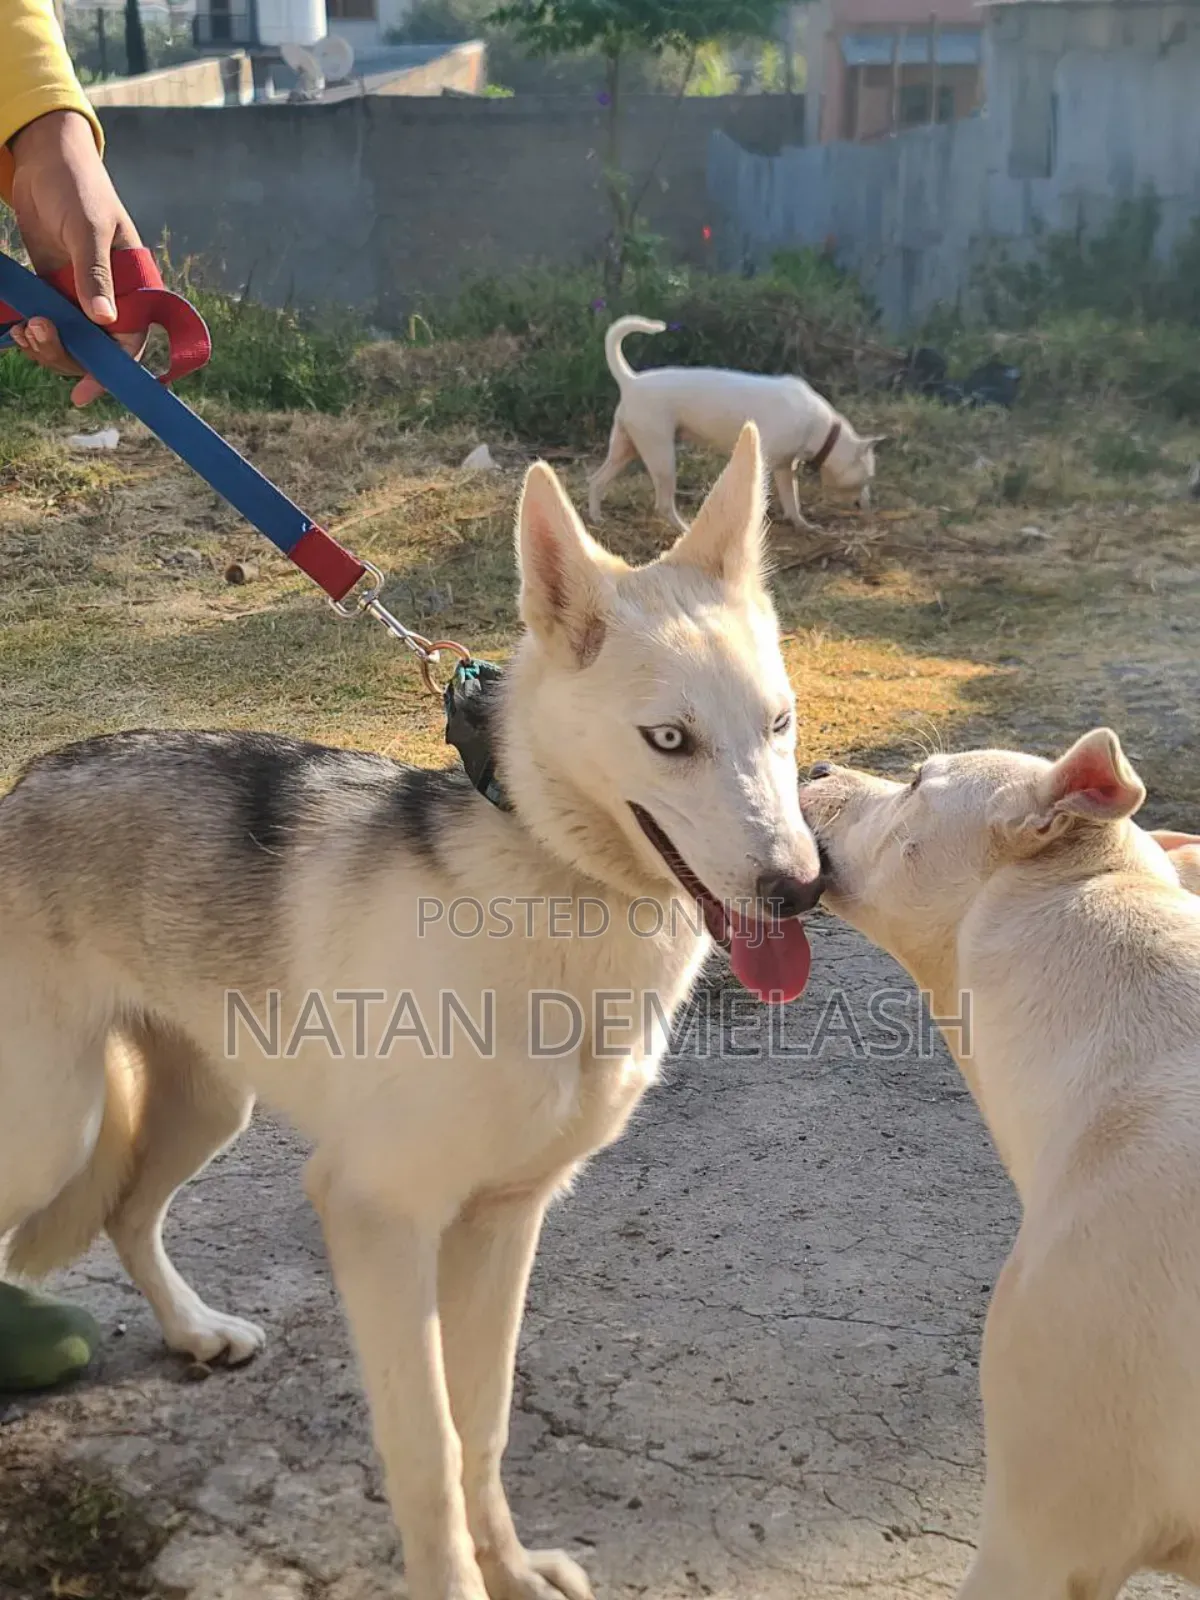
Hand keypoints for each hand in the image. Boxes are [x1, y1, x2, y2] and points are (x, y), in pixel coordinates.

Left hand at [8, 109, 145, 404]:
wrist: (46, 162)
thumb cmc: (78, 188)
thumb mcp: (88, 229)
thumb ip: (95, 274)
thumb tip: (103, 320)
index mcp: (134, 290)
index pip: (128, 343)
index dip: (109, 371)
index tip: (83, 392)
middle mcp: (112, 300)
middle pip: (96, 352)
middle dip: (66, 355)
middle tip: (36, 334)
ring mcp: (83, 297)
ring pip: (71, 344)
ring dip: (47, 346)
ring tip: (25, 330)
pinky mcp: (57, 291)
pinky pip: (51, 326)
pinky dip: (35, 333)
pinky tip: (18, 327)